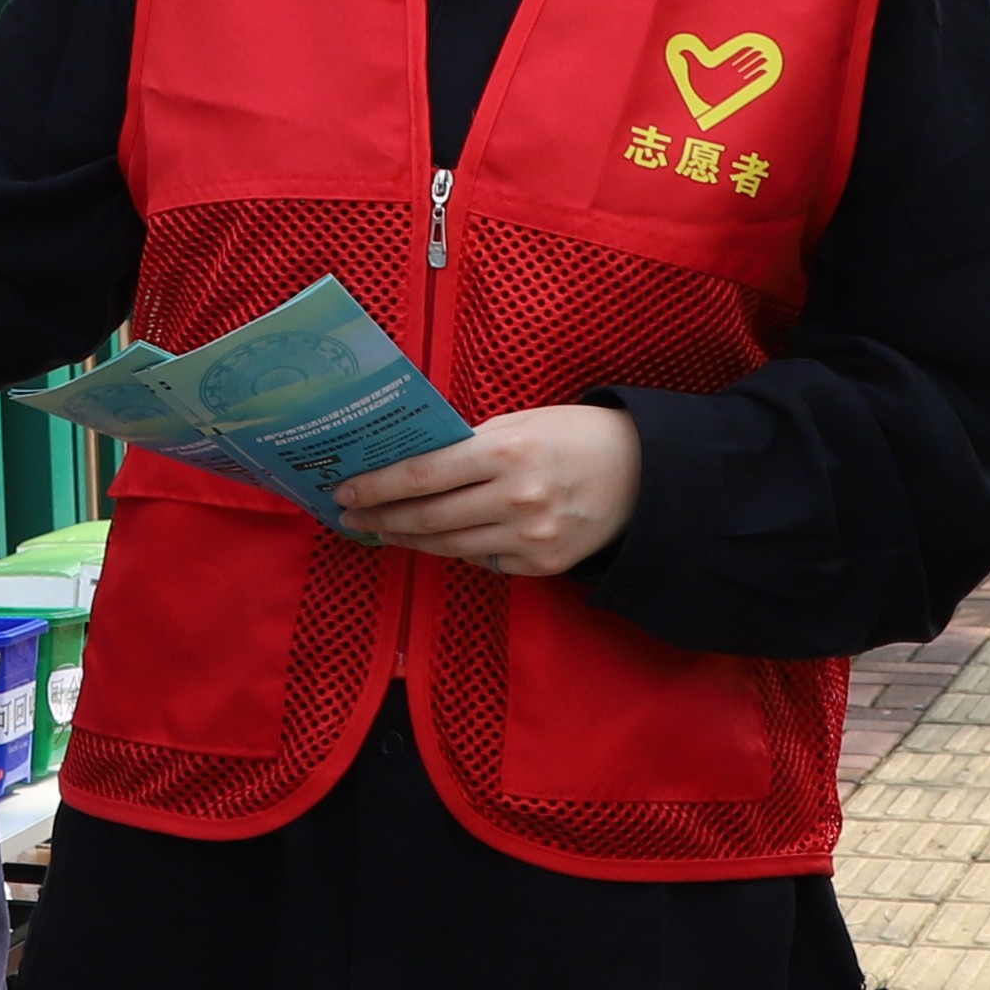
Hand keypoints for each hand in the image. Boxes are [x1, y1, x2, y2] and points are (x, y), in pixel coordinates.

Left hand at [333, 402, 643, 577]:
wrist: (646, 475)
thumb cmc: (575, 436)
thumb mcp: (521, 422)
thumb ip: (468, 444)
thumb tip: (408, 463)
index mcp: (506, 452)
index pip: (421, 476)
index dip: (375, 486)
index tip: (344, 490)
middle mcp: (516, 499)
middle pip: (426, 517)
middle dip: (380, 517)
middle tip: (350, 515)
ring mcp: (530, 539)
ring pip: (448, 546)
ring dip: (408, 538)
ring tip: (381, 529)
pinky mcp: (542, 566)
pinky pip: (483, 560)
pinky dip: (456, 548)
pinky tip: (434, 539)